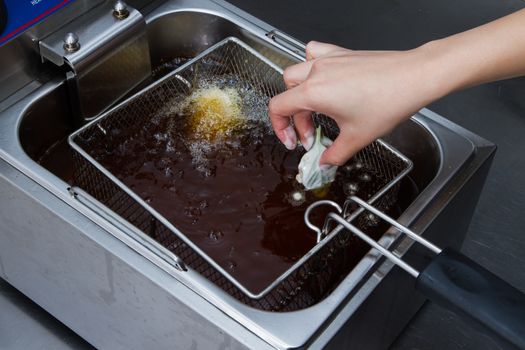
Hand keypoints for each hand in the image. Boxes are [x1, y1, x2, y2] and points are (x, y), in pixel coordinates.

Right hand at [268, 41, 444, 165]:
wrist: (415, 77)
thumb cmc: (389, 100)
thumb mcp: (357, 138)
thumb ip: (335, 154)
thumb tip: (325, 161)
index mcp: (314, 92)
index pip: (278, 107)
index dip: (280, 128)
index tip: (293, 141)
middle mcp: (318, 72)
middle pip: (288, 93)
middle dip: (295, 118)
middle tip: (311, 135)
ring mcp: (329, 60)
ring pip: (297, 72)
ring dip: (298, 92)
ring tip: (312, 107)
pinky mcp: (342, 54)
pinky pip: (315, 53)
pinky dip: (311, 66)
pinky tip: (322, 78)